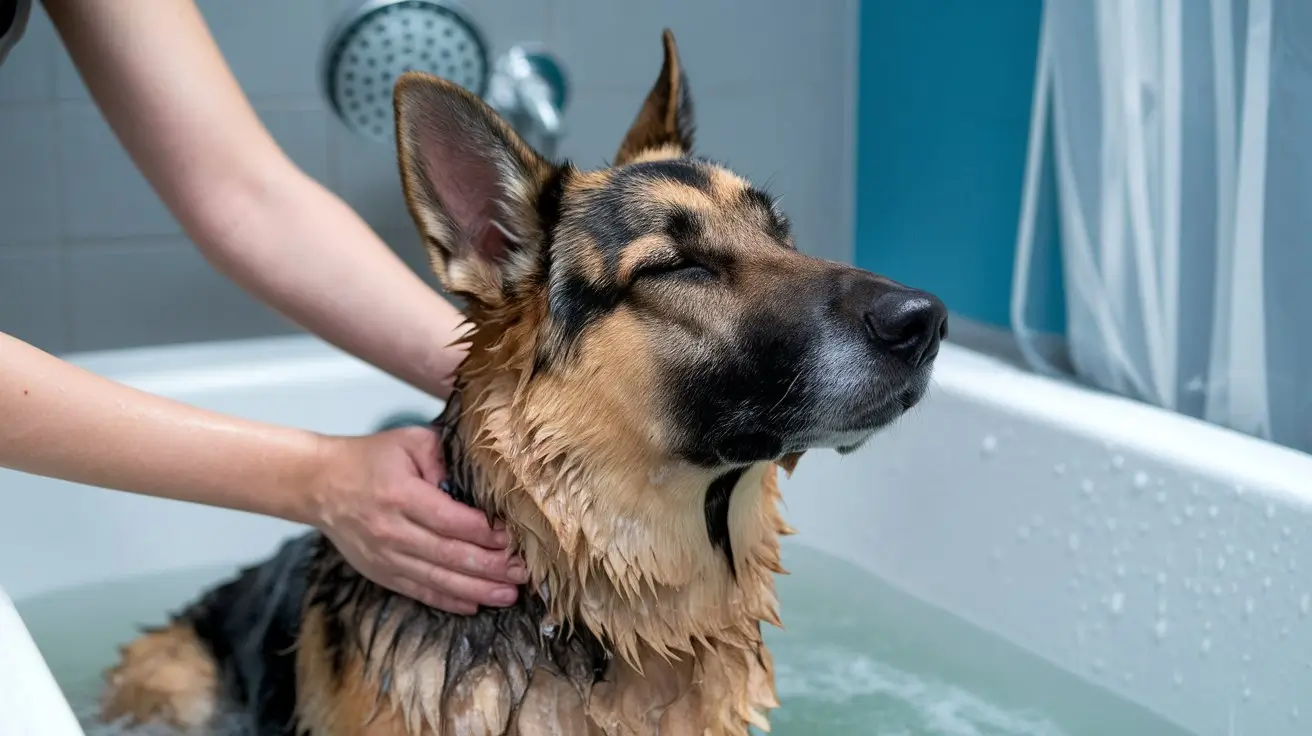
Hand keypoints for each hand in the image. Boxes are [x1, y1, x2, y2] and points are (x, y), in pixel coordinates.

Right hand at [310, 426, 526, 613]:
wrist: (319, 484)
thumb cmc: (371, 458)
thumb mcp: (410, 442)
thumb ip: (445, 458)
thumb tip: (476, 485)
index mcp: (400, 495)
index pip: (450, 521)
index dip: (484, 533)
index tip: (512, 538)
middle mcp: (391, 530)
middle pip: (449, 555)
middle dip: (491, 566)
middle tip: (523, 572)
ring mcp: (384, 556)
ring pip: (437, 579)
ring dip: (477, 589)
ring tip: (509, 594)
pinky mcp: (380, 572)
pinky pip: (418, 591)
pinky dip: (448, 600)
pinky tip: (475, 603)